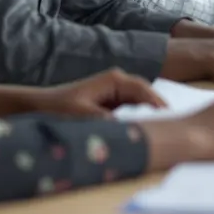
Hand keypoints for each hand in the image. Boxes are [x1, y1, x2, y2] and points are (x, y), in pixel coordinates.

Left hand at [0, 69, 163, 119]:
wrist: (38, 107)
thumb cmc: (58, 109)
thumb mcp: (85, 117)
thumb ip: (109, 122)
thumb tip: (131, 130)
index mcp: (115, 80)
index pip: (146, 92)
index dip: (160, 106)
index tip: (172, 121)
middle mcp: (119, 82)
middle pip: (148, 96)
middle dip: (159, 111)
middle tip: (174, 130)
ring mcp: (116, 92)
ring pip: (142, 104)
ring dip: (150, 117)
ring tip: (163, 133)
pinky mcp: (112, 103)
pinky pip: (133, 110)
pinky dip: (140, 120)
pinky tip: (145, 133)